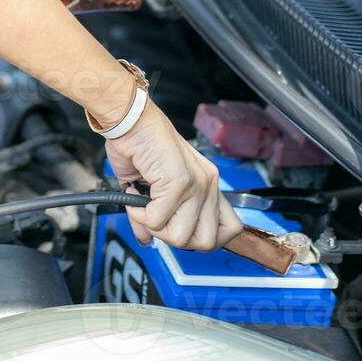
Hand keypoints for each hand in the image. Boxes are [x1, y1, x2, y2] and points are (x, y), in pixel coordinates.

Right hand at [103, 103, 244, 250]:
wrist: (130, 119)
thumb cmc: (140, 144)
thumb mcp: (151, 187)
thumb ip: (153, 217)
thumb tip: (147, 240)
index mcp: (207, 183)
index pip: (231, 228)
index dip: (205, 238)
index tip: (180, 230)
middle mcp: (208, 184)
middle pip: (207, 242)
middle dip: (175, 238)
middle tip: (155, 219)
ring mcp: (197, 184)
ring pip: (182, 236)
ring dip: (155, 226)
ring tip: (142, 204)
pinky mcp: (179, 182)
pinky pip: (157, 220)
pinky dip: (139, 212)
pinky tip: (134, 192)